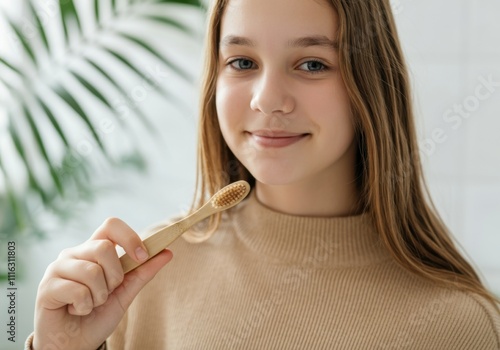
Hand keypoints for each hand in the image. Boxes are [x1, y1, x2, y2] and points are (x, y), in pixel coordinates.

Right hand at [33, 218, 171, 349]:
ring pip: (92, 271)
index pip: (111, 225)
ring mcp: (58, 268)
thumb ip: (143, 272)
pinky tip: (76, 310)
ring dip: (99, 296)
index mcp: (93, 250)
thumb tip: (167, 252)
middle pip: (104, 247)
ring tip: (90, 304)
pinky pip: (77, 291)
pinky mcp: (46, 287)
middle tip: (107, 293)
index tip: (142, 257)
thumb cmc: (97, 316)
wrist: (75, 344)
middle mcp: (74, 253)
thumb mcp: (125, 293)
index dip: (130, 237)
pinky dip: (84, 307)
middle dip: (114, 277)